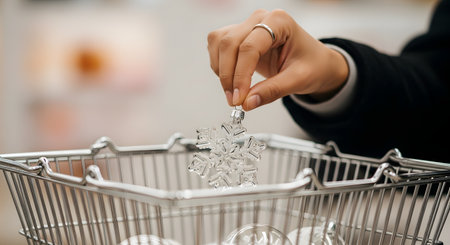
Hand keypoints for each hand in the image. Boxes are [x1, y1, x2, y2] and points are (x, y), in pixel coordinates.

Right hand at [207, 9, 348, 110]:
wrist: (315, 62)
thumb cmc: (312, 65)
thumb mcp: (298, 80)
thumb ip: (272, 91)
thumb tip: (247, 103)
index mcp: (279, 22)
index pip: (250, 47)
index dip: (241, 75)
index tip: (239, 98)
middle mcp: (260, 19)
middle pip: (229, 43)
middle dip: (228, 75)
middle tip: (234, 100)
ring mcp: (247, 25)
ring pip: (219, 43)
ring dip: (221, 70)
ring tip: (233, 92)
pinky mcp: (238, 35)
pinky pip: (218, 46)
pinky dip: (220, 66)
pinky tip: (233, 80)